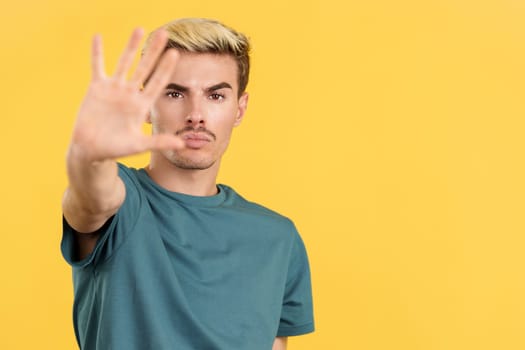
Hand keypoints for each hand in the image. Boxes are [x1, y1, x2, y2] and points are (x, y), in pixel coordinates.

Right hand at [70, 28, 182, 161]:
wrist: (92, 150)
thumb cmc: (116, 149)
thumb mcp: (138, 145)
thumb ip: (158, 142)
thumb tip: (182, 144)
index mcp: (141, 105)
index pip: (157, 82)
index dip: (165, 68)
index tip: (175, 53)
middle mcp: (130, 94)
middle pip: (144, 68)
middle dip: (154, 51)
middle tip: (165, 33)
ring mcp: (114, 89)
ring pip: (124, 62)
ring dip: (131, 46)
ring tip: (140, 29)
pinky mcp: (96, 88)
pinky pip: (97, 66)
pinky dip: (97, 52)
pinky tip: (98, 36)